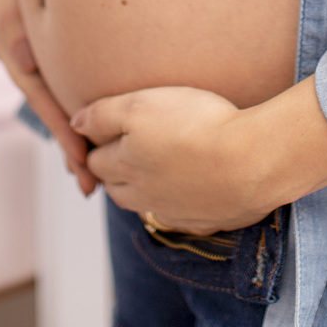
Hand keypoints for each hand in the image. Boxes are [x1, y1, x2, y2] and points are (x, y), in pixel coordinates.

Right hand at [0, 0, 95, 194]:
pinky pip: (60, 76)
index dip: (60, 126)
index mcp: (10, 42)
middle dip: (69, 144)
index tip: (81, 156)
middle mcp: (20, 53)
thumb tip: (22, 58)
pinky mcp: (44, 41)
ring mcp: (31, 49)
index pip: (39, 92)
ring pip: (56, 96)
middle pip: (49, 105)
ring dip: (73, 129)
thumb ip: (11, 14)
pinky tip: (94, 121)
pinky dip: (73, 102)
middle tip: (91, 183)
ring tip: (94, 166)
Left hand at [72, 85, 266, 232]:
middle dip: (112, 171)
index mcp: (125, 165)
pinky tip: (187, 190)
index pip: (95, 160)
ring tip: (148, 174)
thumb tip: (75, 123)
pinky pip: (180, 217)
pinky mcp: (206, 221)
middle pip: (116, 188)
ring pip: (145, 205)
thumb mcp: (142, 105)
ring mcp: (175, 212)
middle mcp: (144, 195)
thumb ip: (103, 113)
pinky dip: (176, 204)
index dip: (95, 145)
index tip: (100, 134)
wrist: (250, 162)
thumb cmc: (196, 124)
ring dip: (140, 191)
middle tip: (118, 154)